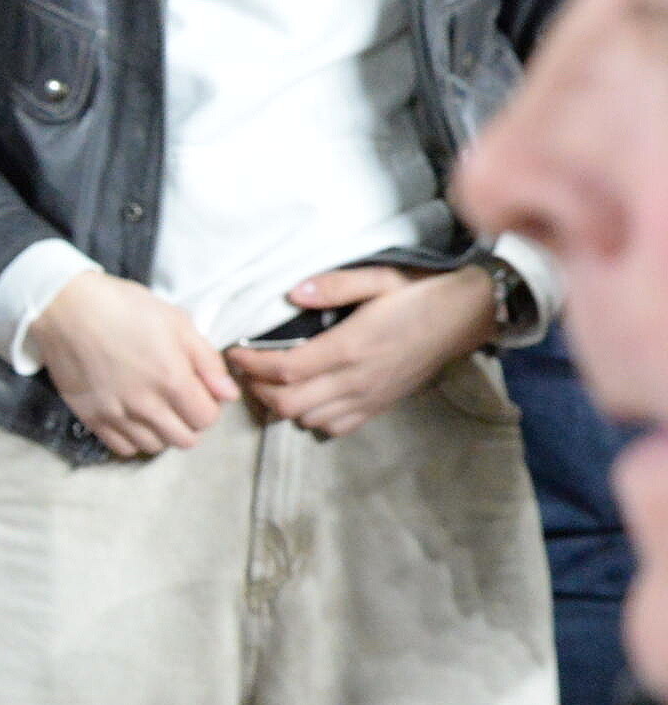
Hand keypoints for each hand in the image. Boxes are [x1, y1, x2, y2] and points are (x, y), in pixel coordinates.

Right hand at [27, 271, 237, 457]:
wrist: (66, 308)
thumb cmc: (124, 308)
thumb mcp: (177, 322)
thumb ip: (207, 361)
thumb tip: (228, 394)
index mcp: (171, 379)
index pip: (207, 418)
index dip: (209, 405)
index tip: (198, 390)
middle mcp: (145, 405)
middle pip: (184, 439)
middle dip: (189, 422)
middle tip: (179, 401)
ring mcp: (116, 415)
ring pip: (154, 447)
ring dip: (162, 432)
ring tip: (156, 409)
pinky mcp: (91, 418)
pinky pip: (123, 448)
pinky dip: (134, 438)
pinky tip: (133, 418)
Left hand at [225, 265, 495, 438]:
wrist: (470, 315)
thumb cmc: (424, 292)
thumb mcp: (382, 277)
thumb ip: (335, 285)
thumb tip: (293, 294)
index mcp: (350, 348)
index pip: (284, 370)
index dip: (251, 365)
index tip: (235, 352)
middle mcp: (356, 380)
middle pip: (288, 404)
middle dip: (257, 389)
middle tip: (246, 369)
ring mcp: (369, 398)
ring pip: (307, 420)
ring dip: (281, 405)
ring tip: (271, 381)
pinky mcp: (380, 406)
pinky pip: (334, 427)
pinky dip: (311, 419)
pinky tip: (306, 396)